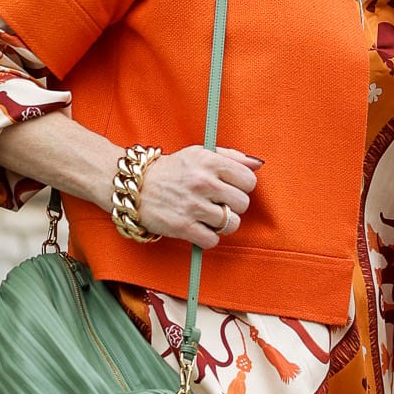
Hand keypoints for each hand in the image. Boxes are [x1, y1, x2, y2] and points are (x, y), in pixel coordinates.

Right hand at [135, 145, 261, 247]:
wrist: (136, 187)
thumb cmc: (172, 171)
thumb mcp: (199, 153)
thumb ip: (231, 157)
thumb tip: (257, 164)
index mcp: (209, 161)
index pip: (248, 180)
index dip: (242, 187)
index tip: (230, 188)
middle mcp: (202, 182)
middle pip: (242, 204)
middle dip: (232, 206)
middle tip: (217, 203)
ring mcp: (193, 205)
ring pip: (231, 224)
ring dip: (222, 224)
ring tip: (208, 216)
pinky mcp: (183, 226)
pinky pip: (213, 240)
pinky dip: (208, 238)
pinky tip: (199, 228)